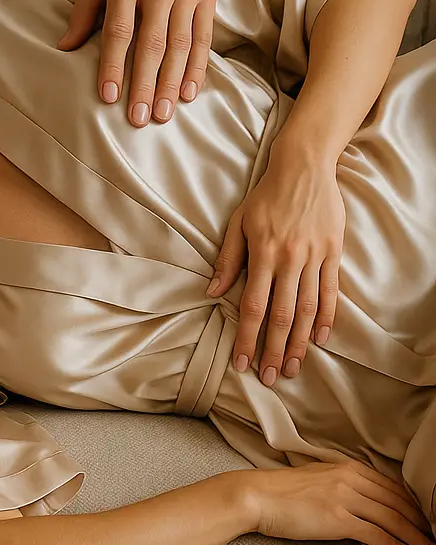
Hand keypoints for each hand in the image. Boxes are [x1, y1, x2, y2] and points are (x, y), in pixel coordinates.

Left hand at [58, 0, 220, 125]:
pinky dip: (196, 67)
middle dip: (144, 85)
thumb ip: (83, 8)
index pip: (118, 31)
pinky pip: (202, 37)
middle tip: (139, 118)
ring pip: (179, 45)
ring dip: (170, 83)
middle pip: (151, 44)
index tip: (109, 96)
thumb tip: (64, 47)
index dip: (112, 65)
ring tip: (163, 112)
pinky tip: (188, 91)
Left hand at [208, 144, 343, 383]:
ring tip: (295, 368)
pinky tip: (321, 338)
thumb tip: (212, 291)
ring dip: (301, 342)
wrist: (304, 167)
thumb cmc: (266, 195)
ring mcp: (314, 257)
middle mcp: (289, 258)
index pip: (254, 305)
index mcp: (262, 252)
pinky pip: (331, 292)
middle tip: (270, 378)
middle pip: (282, 315)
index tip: (241, 362)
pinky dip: (327, 317)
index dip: (247, 337)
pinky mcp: (333, 252)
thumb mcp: (239, 221)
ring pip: (308, 309)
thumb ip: (228, 259)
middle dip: (275, 350)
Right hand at [247, 456, 435, 544]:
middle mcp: (350, 478)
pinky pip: (375, 534)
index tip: (426, 520)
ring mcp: (344, 497)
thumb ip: (342, 485)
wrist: (256, 496)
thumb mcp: (318, 479)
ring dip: (416, 537)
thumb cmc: (282, 492)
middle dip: (421, 522)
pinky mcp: (337, 518)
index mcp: (347, 467)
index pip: (392, 487)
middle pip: (397, 502)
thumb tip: (361, 503)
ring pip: (392, 518)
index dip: (413, 505)